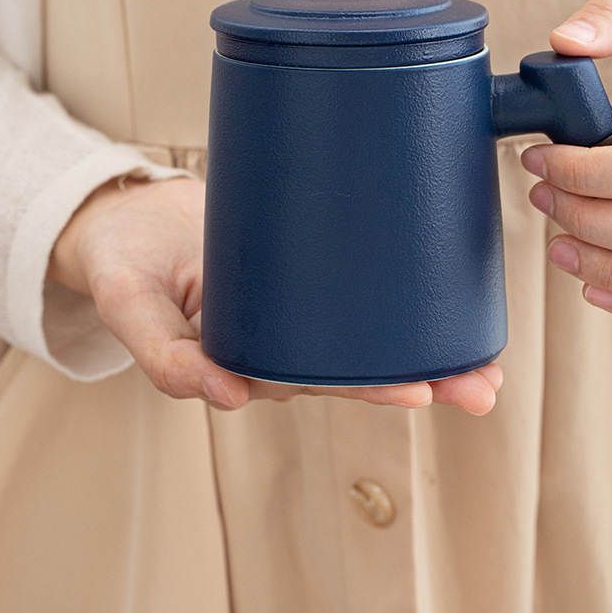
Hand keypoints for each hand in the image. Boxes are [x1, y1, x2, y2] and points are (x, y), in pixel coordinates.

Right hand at [48, 177, 501, 412]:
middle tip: (481, 383)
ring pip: (368, 330)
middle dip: (423, 375)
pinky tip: (444, 285)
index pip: (321, 382)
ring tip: (485, 358)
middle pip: (359, 364)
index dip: (373, 389)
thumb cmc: (126, 264)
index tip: (423, 390)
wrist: (126, 216)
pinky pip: (356, 281)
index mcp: (248, 358)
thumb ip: (164, 355)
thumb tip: (225, 396)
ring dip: (427, 344)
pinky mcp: (306, 255)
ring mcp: (297, 300)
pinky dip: (401, 288)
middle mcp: (282, 336)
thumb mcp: (131, 307)